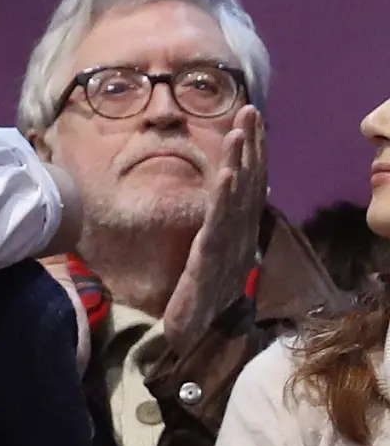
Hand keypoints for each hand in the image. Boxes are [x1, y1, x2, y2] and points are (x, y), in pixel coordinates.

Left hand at [163, 105, 266, 353]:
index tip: (252, 119)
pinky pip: (218, 223)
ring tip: (239, 130)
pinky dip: (224, 197)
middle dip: (251, 146)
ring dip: (239, 161)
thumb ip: (223, 226)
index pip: (249, 184)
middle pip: (249, 183)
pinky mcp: (209, 258)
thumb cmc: (200, 295)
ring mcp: (226, 246)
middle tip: (251, 111)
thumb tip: (235, 200)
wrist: (191, 334)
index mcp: (237, 231)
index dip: (253, 151)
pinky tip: (228, 173)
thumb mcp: (212, 254)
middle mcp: (238, 235)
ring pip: (236, 198)